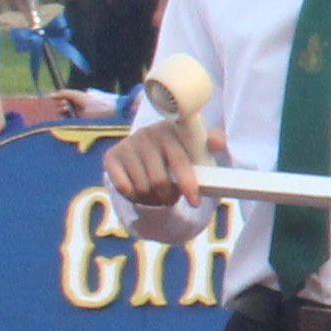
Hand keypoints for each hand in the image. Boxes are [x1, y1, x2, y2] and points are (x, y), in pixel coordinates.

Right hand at [103, 113, 223, 221]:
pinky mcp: (112, 155)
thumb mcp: (198, 147)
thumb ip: (213, 143)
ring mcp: (129, 143)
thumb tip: (218, 142)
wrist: (144, 152)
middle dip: (169, 197)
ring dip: (152, 198)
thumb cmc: (179, 152)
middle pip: (160, 180)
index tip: (194, 202)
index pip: (181, 159)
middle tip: (173, 199)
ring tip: (157, 192)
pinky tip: (140, 189)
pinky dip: (134, 196)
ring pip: (142, 187)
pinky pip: (124, 188)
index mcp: (175, 129)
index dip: (187, 182)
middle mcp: (150, 132)